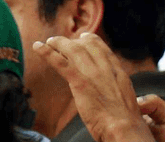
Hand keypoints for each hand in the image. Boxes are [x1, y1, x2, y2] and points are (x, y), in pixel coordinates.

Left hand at [34, 34, 164, 141]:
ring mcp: (93, 74)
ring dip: (59, 43)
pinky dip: (47, 53)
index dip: (92, 41)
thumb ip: (116, 92)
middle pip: (88, 45)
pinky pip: (60, 63)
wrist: (124, 126)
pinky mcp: (80, 82)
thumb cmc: (126, 122)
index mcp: (118, 72)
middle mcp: (106, 68)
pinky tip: (38, 47)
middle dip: (74, 41)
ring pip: (73, 50)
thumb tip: (111, 95)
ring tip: (49, 41)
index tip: (85, 38)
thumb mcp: (126, 100)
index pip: (104, 50)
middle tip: (62, 41)